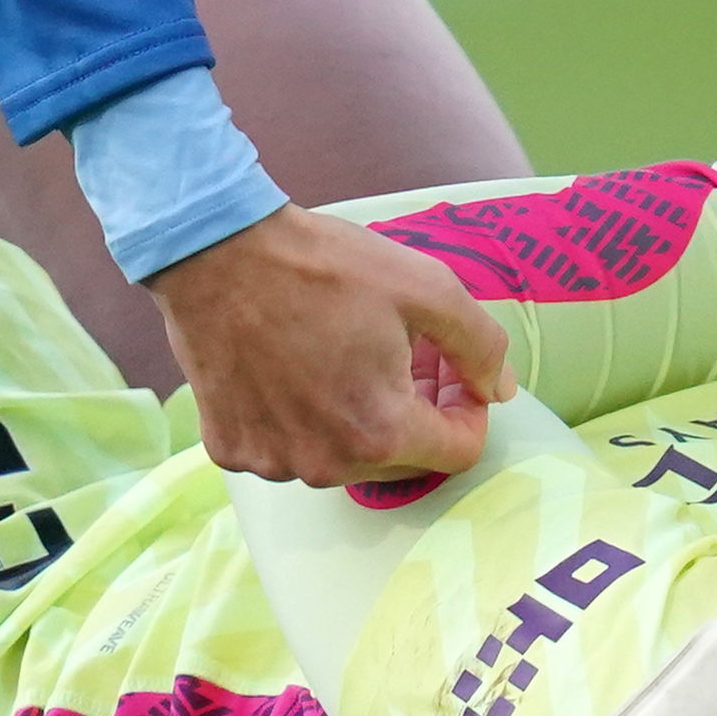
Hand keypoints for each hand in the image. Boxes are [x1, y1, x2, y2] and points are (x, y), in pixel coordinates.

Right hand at [153, 207, 512, 488]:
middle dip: (416, 410)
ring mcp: (273, 462)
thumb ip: (480, 344)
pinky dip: (300, 418)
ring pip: (342, 455)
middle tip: (405, 353)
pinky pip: (286, 447)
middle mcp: (326, 464)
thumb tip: (500, 389)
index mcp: (381, 432)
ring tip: (348, 354)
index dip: (468, 409)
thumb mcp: (425, 287)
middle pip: (400, 458)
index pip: (458, 452)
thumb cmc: (322, 265)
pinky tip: (295, 366)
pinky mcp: (232, 449)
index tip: (451, 373)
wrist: (216, 251)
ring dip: (357, 416)